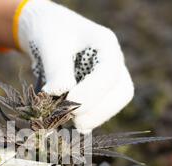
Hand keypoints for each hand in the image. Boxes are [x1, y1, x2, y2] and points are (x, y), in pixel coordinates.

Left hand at [16, 0, 133, 131]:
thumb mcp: (50, 46)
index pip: (108, 74)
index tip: (68, 105)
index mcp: (106, 44)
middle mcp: (115, 61)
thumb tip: (61, 92)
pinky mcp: (102, 91)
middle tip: (73, 120)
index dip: (91, 94)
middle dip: (99, 110)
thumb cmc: (50, 34)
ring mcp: (112, 77)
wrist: (49, 33)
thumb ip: (57, 68)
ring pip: (116, 103)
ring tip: (71, 121)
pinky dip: (91, 119)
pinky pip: (104, 109)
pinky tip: (75, 126)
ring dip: (95, 117)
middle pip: (122, 92)